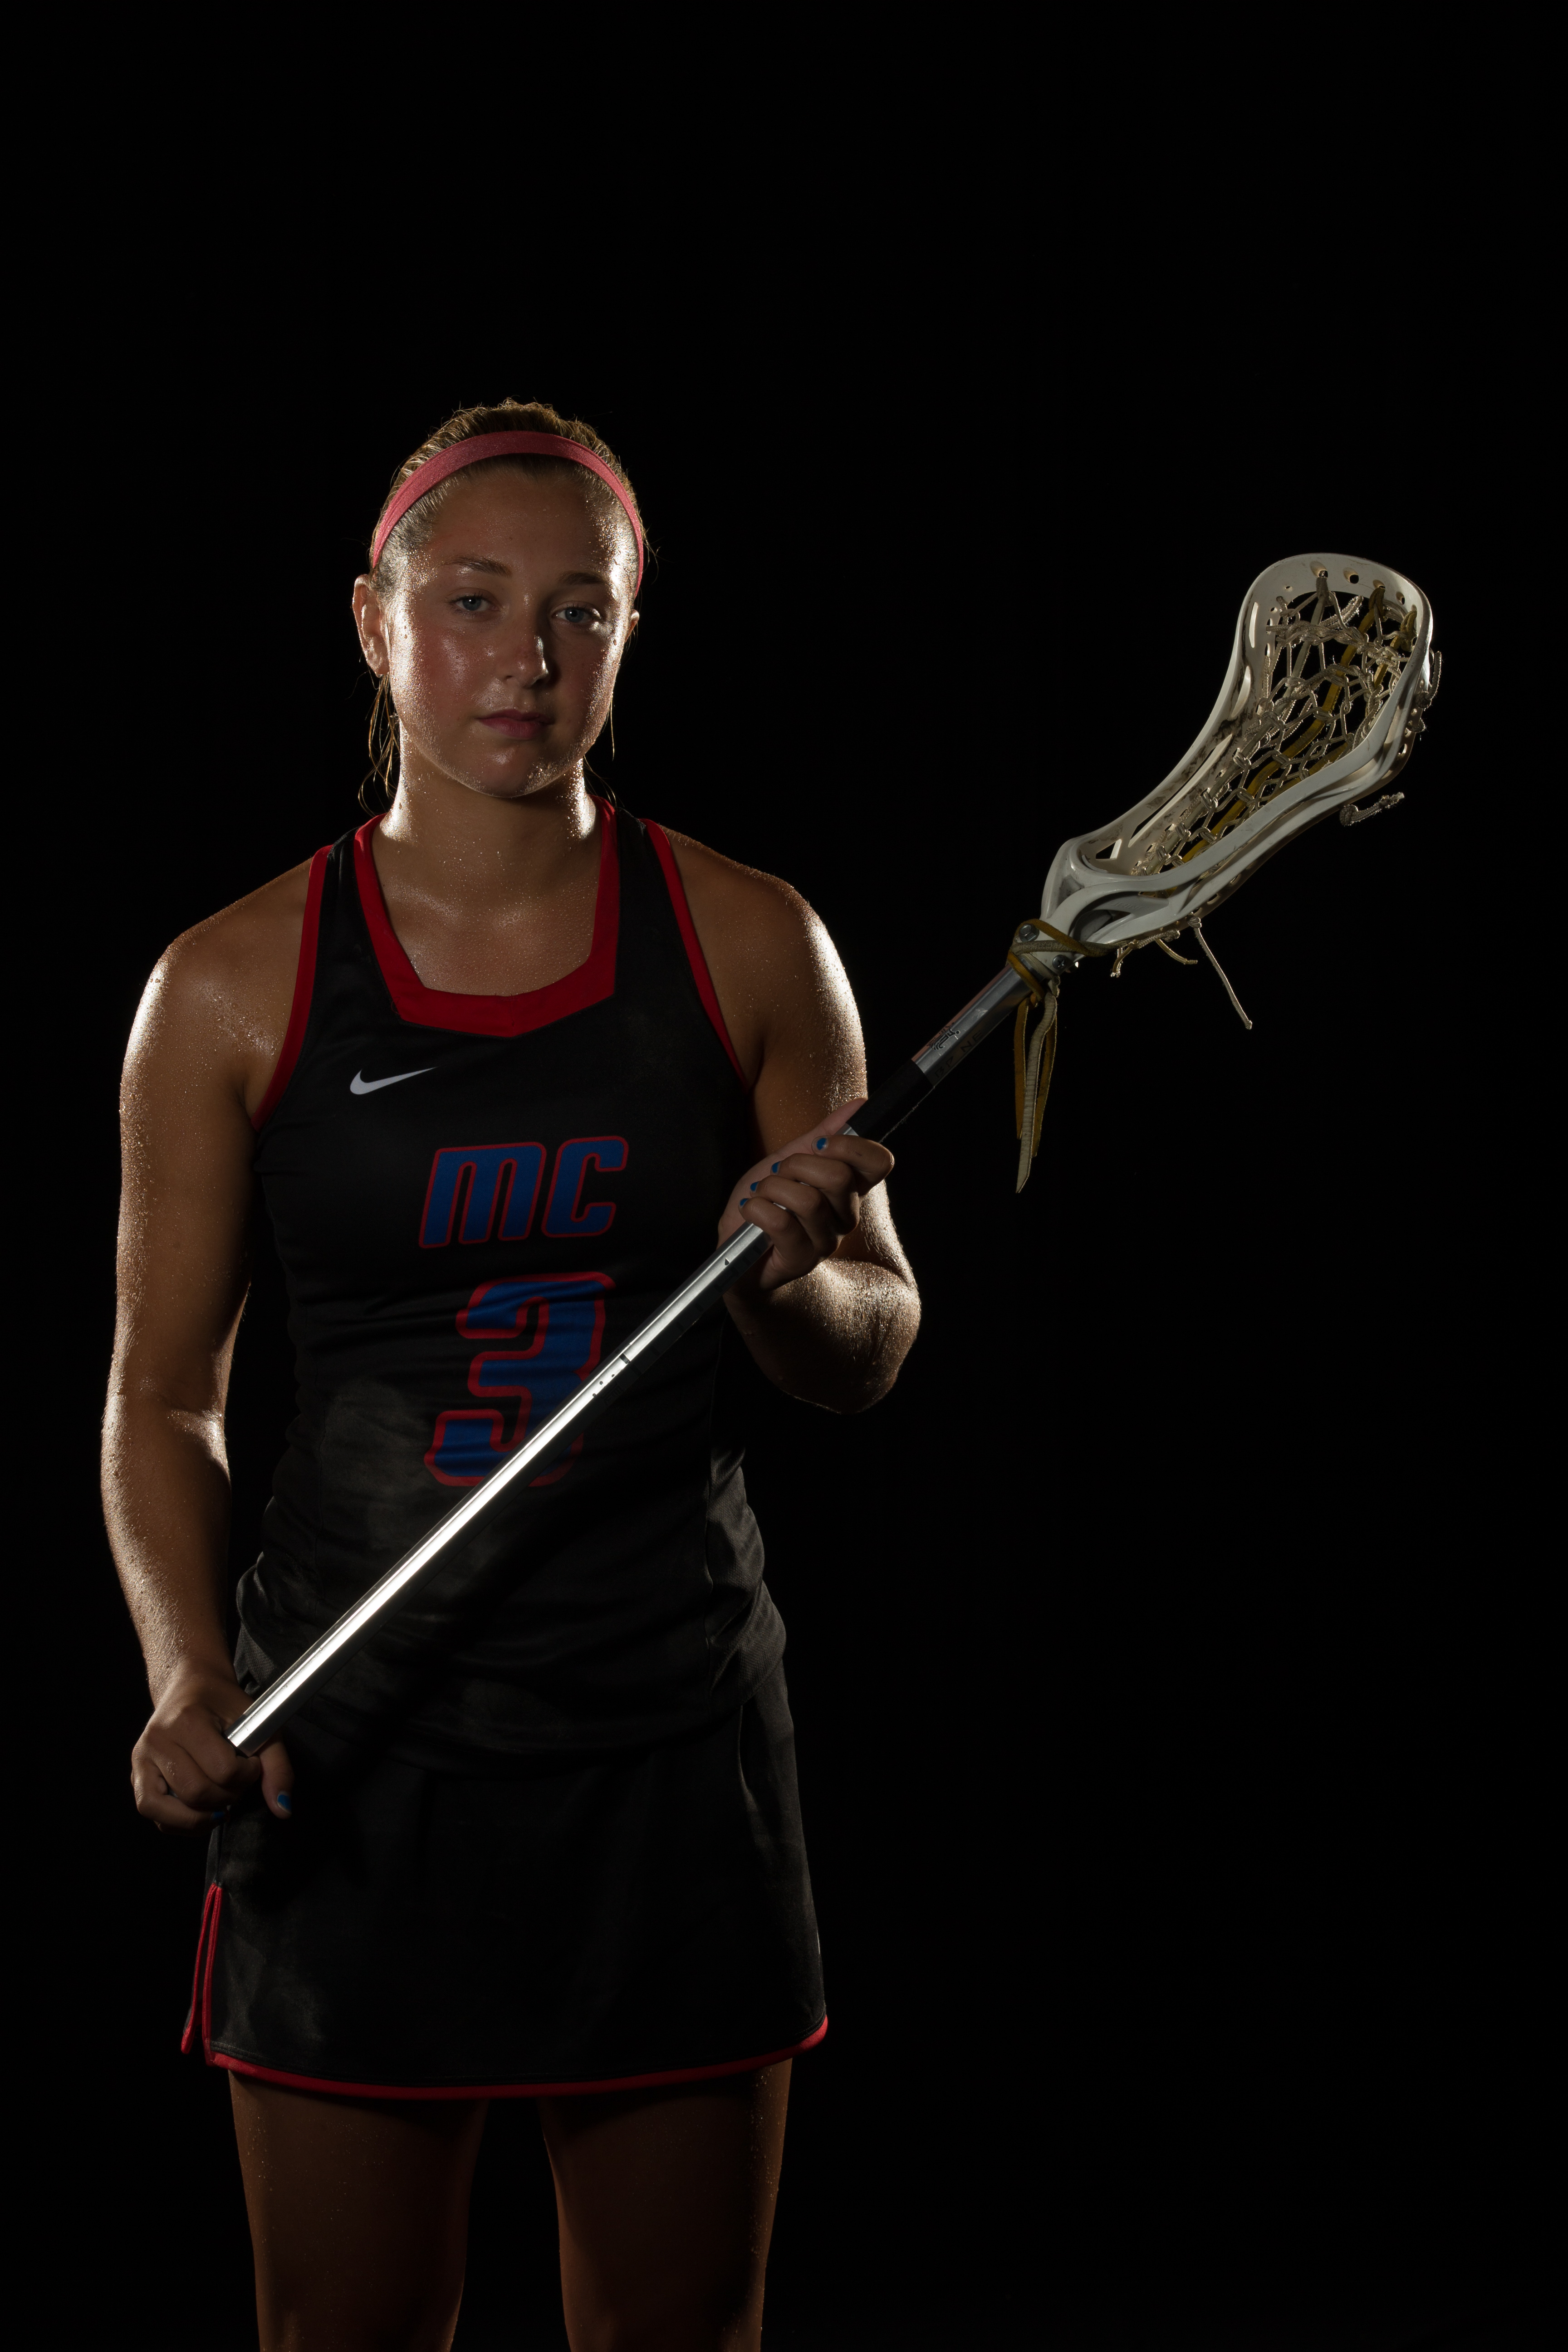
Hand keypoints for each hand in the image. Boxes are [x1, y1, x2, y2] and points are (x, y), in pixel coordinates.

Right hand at [131, 1667, 293, 1833]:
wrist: (190, 1685)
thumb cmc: (224, 1703)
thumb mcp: (258, 1723)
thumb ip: (277, 1765)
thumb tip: (283, 1808)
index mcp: (187, 1720)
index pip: (223, 1770)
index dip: (248, 1775)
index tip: (252, 1764)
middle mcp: (158, 1740)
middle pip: (197, 1793)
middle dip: (227, 1796)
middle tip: (237, 1782)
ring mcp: (142, 1759)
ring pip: (170, 1812)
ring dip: (203, 1816)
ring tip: (220, 1802)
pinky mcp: (136, 1775)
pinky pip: (153, 1814)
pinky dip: (179, 1822)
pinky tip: (200, 1812)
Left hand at [718, 1102, 893, 1296]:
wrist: (738, 1254)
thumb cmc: (767, 1206)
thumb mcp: (790, 1162)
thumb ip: (823, 1134)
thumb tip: (859, 1104)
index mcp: (848, 1190)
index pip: (879, 1163)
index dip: (851, 1145)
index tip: (820, 1145)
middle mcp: (844, 1217)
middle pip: (838, 1176)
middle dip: (796, 1165)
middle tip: (777, 1176)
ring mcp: (825, 1242)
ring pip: (807, 1199)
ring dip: (771, 1189)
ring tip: (760, 1197)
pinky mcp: (799, 1261)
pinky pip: (781, 1222)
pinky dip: (756, 1209)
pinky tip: (751, 1212)